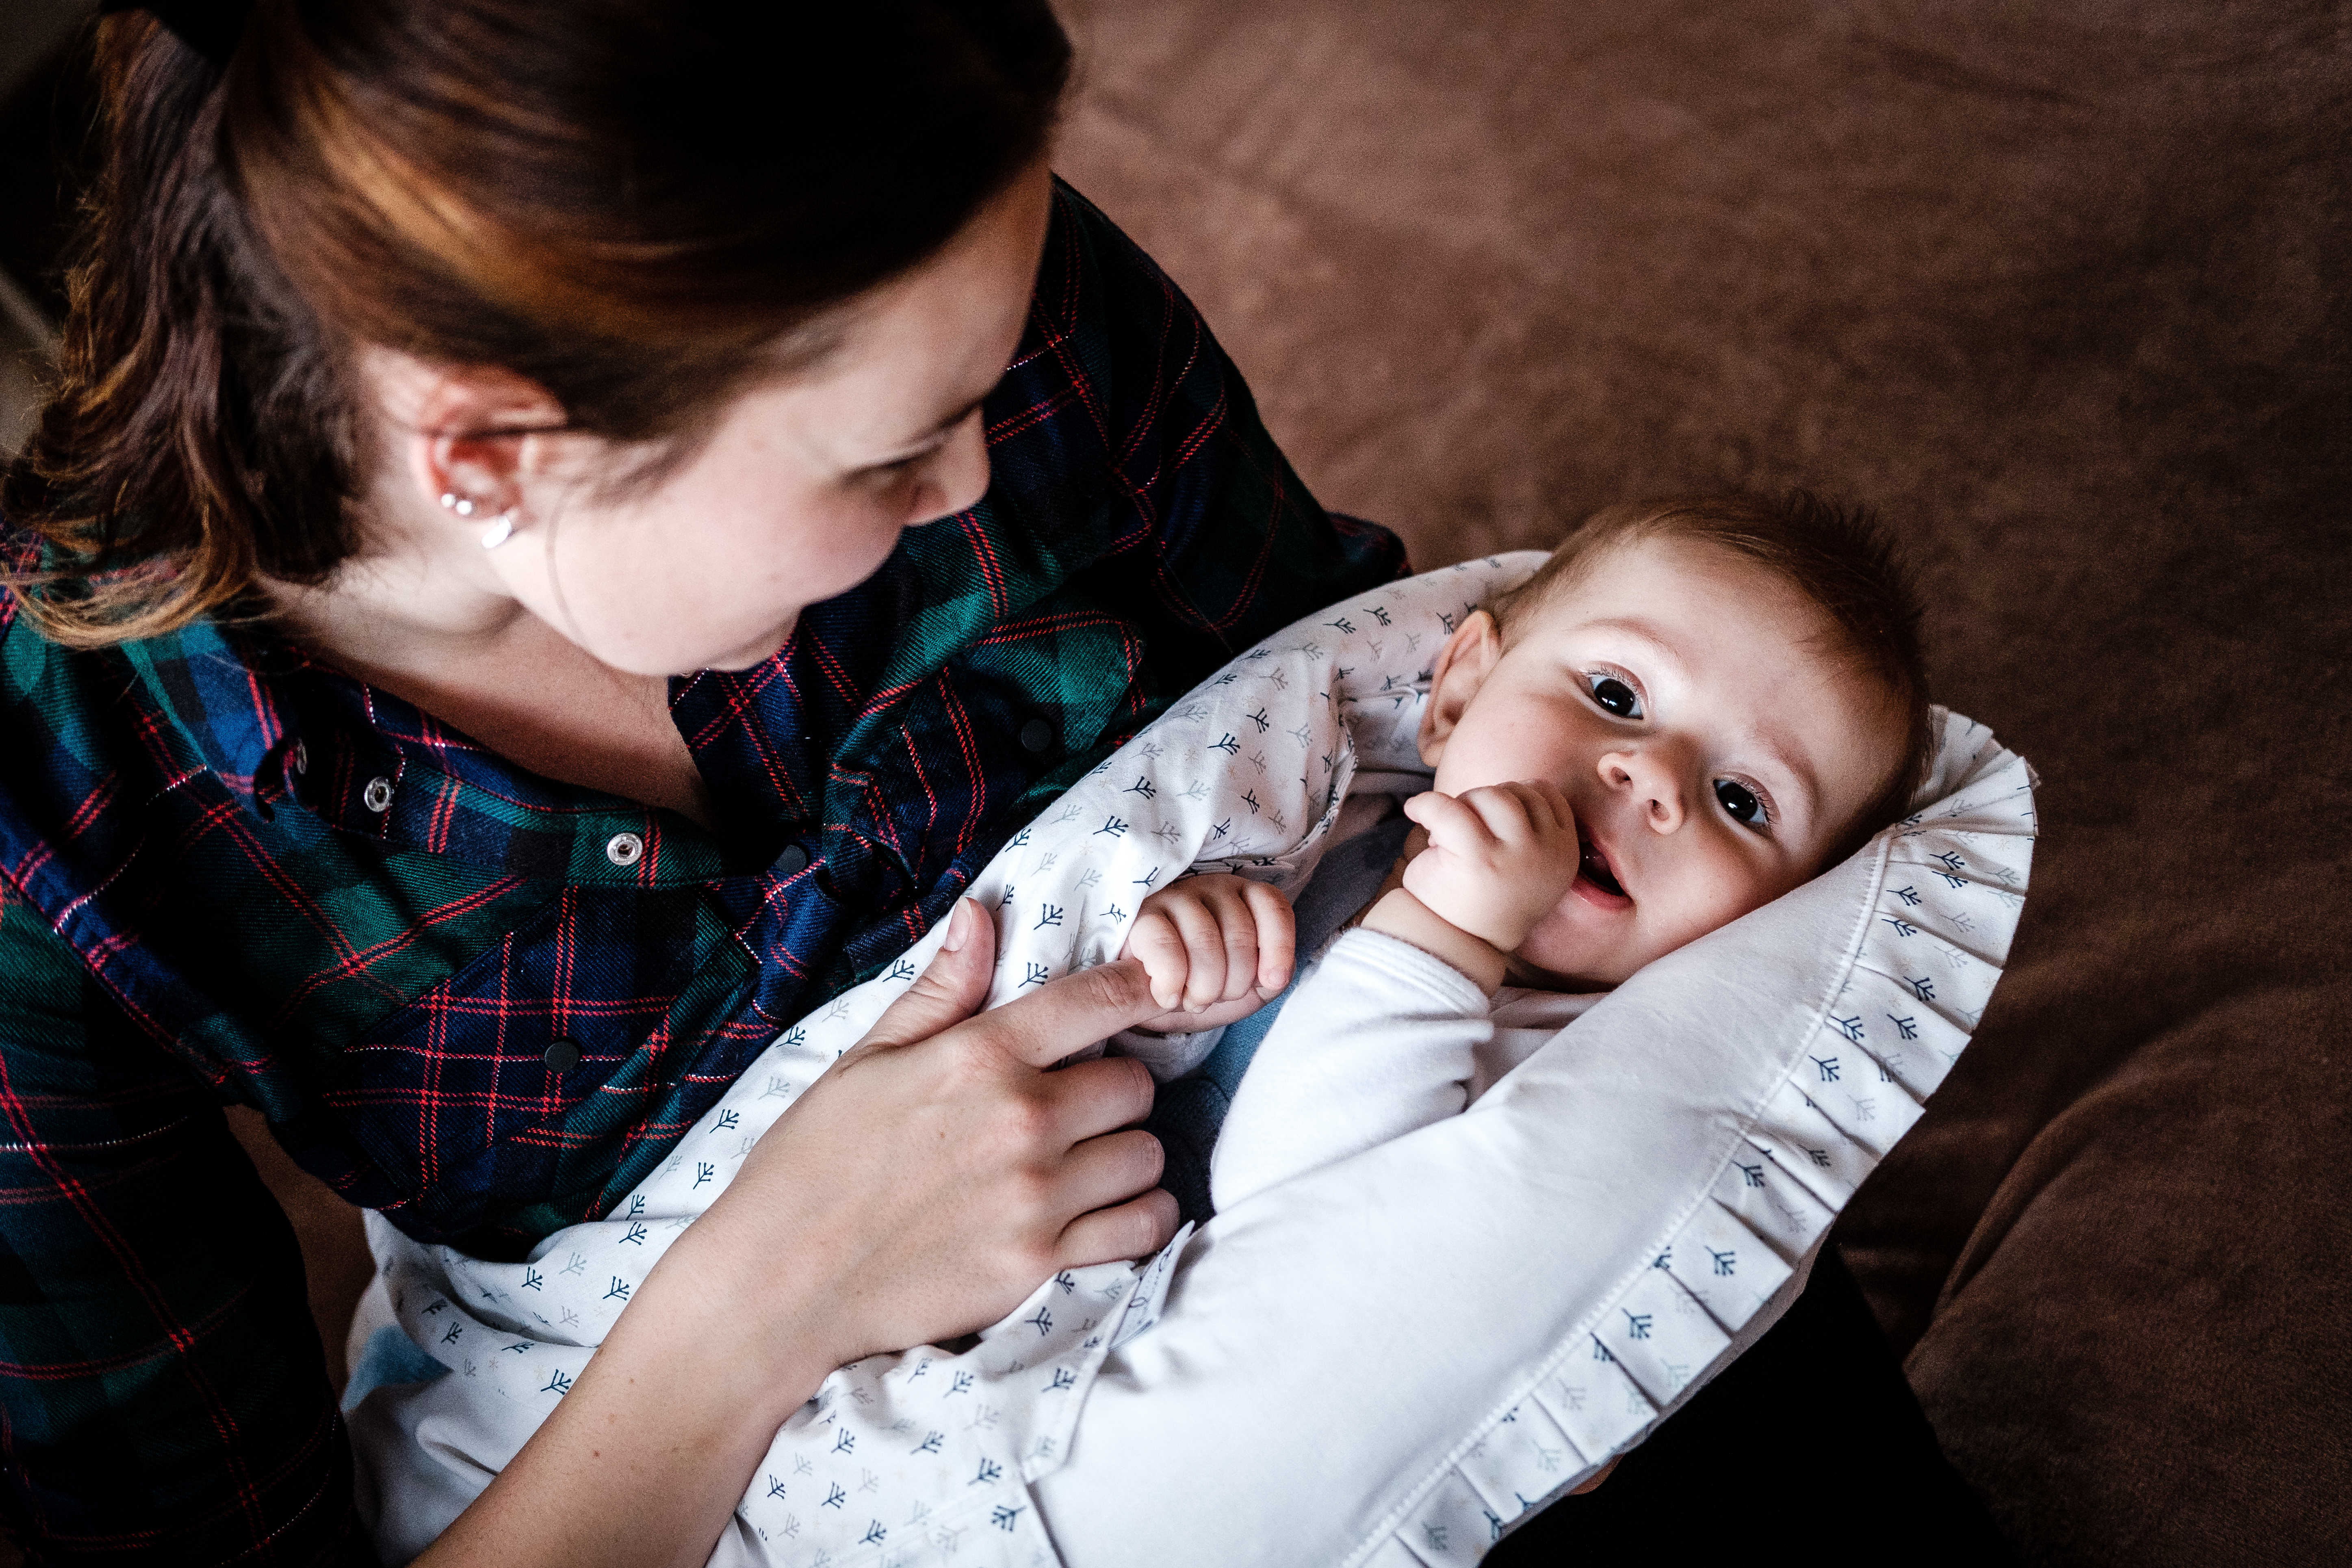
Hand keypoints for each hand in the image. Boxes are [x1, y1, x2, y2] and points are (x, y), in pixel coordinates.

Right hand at [671, 898, 1180, 1376]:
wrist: (779, 1283)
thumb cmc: (812, 1164)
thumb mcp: (865, 1060)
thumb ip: (941, 990)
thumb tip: (981, 913)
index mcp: (979, 1057)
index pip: (1099, 1000)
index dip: (1133, 989)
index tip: (1140, 994)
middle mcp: (1021, 1119)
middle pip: (1135, 1084)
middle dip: (1114, 1089)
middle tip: (1078, 1105)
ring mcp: (1037, 1195)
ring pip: (1147, 1154)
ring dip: (1126, 1154)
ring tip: (1086, 1163)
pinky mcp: (1042, 1262)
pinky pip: (1142, 1225)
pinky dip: (1135, 1217)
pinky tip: (1102, 1213)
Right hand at [1120, 873, 1296, 1031]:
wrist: (1154, 995)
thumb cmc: (1204, 983)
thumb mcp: (1248, 986)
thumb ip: (1271, 977)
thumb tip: (1274, 976)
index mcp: (1244, 898)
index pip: (1272, 906)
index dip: (1278, 946)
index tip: (1271, 981)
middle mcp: (1212, 888)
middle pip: (1240, 934)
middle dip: (1234, 983)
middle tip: (1217, 998)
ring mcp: (1175, 897)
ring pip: (1205, 942)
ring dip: (1204, 989)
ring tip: (1194, 1001)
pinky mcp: (1143, 917)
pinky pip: (1165, 948)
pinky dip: (1171, 984)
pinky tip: (1169, 997)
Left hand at [1398, 780, 1581, 952]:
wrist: (1457, 943)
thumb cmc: (1486, 897)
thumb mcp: (1526, 863)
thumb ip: (1530, 828)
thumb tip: (1508, 788)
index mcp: (1564, 853)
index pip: (1546, 794)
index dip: (1512, 797)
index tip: (1489, 822)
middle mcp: (1547, 853)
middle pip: (1515, 792)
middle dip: (1483, 802)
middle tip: (1462, 835)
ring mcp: (1515, 855)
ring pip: (1488, 795)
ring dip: (1462, 806)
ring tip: (1448, 838)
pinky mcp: (1478, 858)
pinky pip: (1449, 809)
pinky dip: (1427, 804)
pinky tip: (1415, 811)